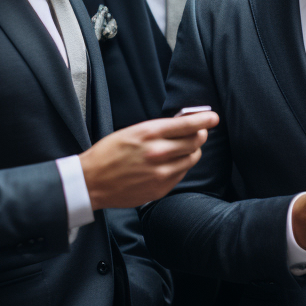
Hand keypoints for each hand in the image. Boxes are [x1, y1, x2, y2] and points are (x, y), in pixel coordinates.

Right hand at [80, 111, 218, 209]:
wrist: (92, 181)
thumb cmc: (109, 153)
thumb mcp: (132, 132)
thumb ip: (158, 129)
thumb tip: (183, 124)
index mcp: (149, 134)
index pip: (187, 124)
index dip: (204, 120)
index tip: (213, 118)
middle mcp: (158, 152)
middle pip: (195, 142)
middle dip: (199, 135)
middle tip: (198, 132)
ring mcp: (160, 172)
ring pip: (192, 158)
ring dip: (192, 151)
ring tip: (183, 148)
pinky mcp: (161, 188)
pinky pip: (182, 174)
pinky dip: (181, 166)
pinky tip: (170, 163)